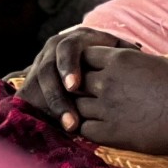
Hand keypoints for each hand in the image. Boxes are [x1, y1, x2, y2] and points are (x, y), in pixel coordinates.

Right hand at [17, 27, 136, 130]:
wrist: (92, 63)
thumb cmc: (116, 61)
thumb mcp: (121, 52)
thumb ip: (127, 54)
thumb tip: (139, 56)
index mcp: (77, 38)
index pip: (68, 48)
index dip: (69, 66)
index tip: (75, 87)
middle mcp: (54, 49)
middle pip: (47, 70)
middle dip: (57, 97)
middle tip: (71, 121)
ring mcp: (39, 65)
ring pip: (35, 87)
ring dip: (50, 110)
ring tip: (68, 129)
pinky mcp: (31, 83)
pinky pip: (28, 99)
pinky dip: (38, 113)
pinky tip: (52, 128)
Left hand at [72, 47, 167, 155]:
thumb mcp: (165, 61)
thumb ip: (145, 62)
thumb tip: (147, 62)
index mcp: (121, 59)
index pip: (85, 56)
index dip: (88, 64)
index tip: (97, 72)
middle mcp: (108, 81)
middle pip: (76, 81)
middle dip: (81, 88)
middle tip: (93, 95)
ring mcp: (107, 107)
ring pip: (76, 107)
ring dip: (82, 110)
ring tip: (93, 115)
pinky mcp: (112, 132)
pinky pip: (84, 130)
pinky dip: (87, 130)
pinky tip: (98, 130)